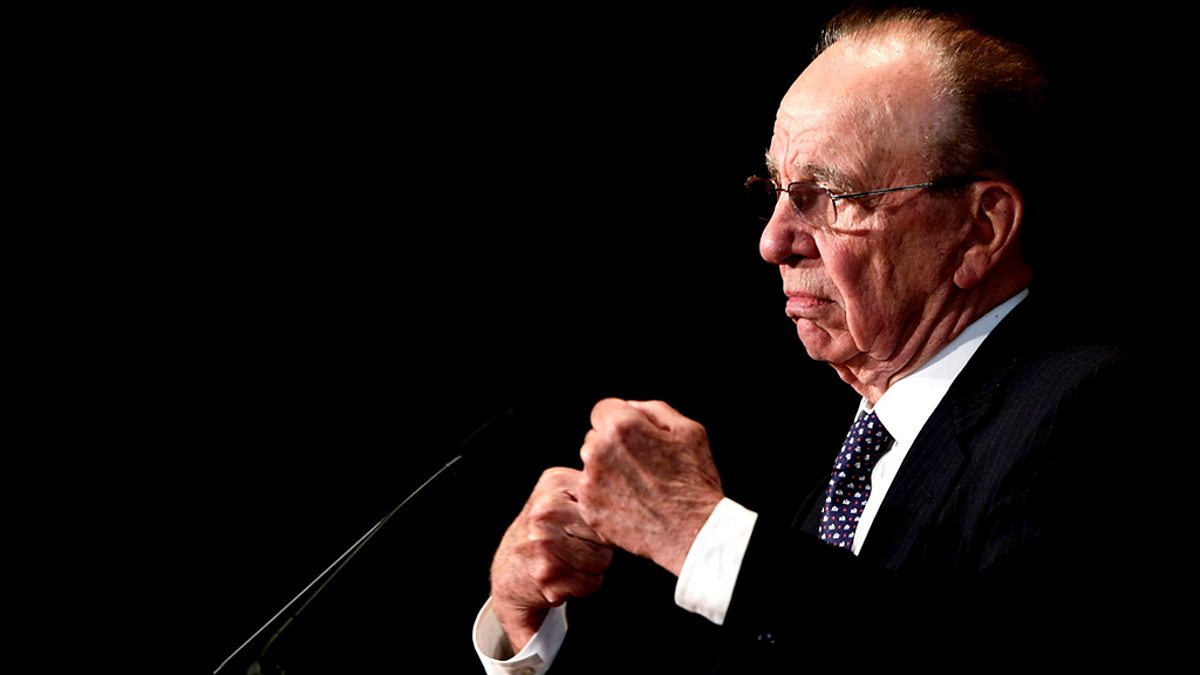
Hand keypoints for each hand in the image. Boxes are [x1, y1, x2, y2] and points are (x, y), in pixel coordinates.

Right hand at [490, 467, 612, 652]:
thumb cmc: (546, 533)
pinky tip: (563, 576)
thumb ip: (593, 489)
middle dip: (599, 545)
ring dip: (592, 567)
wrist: (509, 573)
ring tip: (568, 560)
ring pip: (602, 560)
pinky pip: (591, 583)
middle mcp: (546, 509)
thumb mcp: (561, 495)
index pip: (607, 503)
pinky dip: (582, 586)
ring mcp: (545, 542)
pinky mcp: (547, 574)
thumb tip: (636, 499)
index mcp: (554, 482)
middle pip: (607, 532)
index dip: (604, 520)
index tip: (585, 524)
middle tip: (573, 545)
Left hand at [578, 399, 723, 575]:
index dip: (621, 421)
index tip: (636, 438)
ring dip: (608, 472)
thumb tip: (631, 407)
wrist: (694, 532)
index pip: (604, 410)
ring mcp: (590, 483)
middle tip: (642, 466)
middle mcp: (598, 451)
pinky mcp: (589, 510)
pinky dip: (605, 498)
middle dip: (613, 446)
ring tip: (639, 488)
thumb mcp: (689, 431)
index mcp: (622, 427)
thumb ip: (655, 410)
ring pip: (591, 467)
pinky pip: (590, 494)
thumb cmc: (695, 480)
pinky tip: (631, 505)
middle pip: (595, 438)